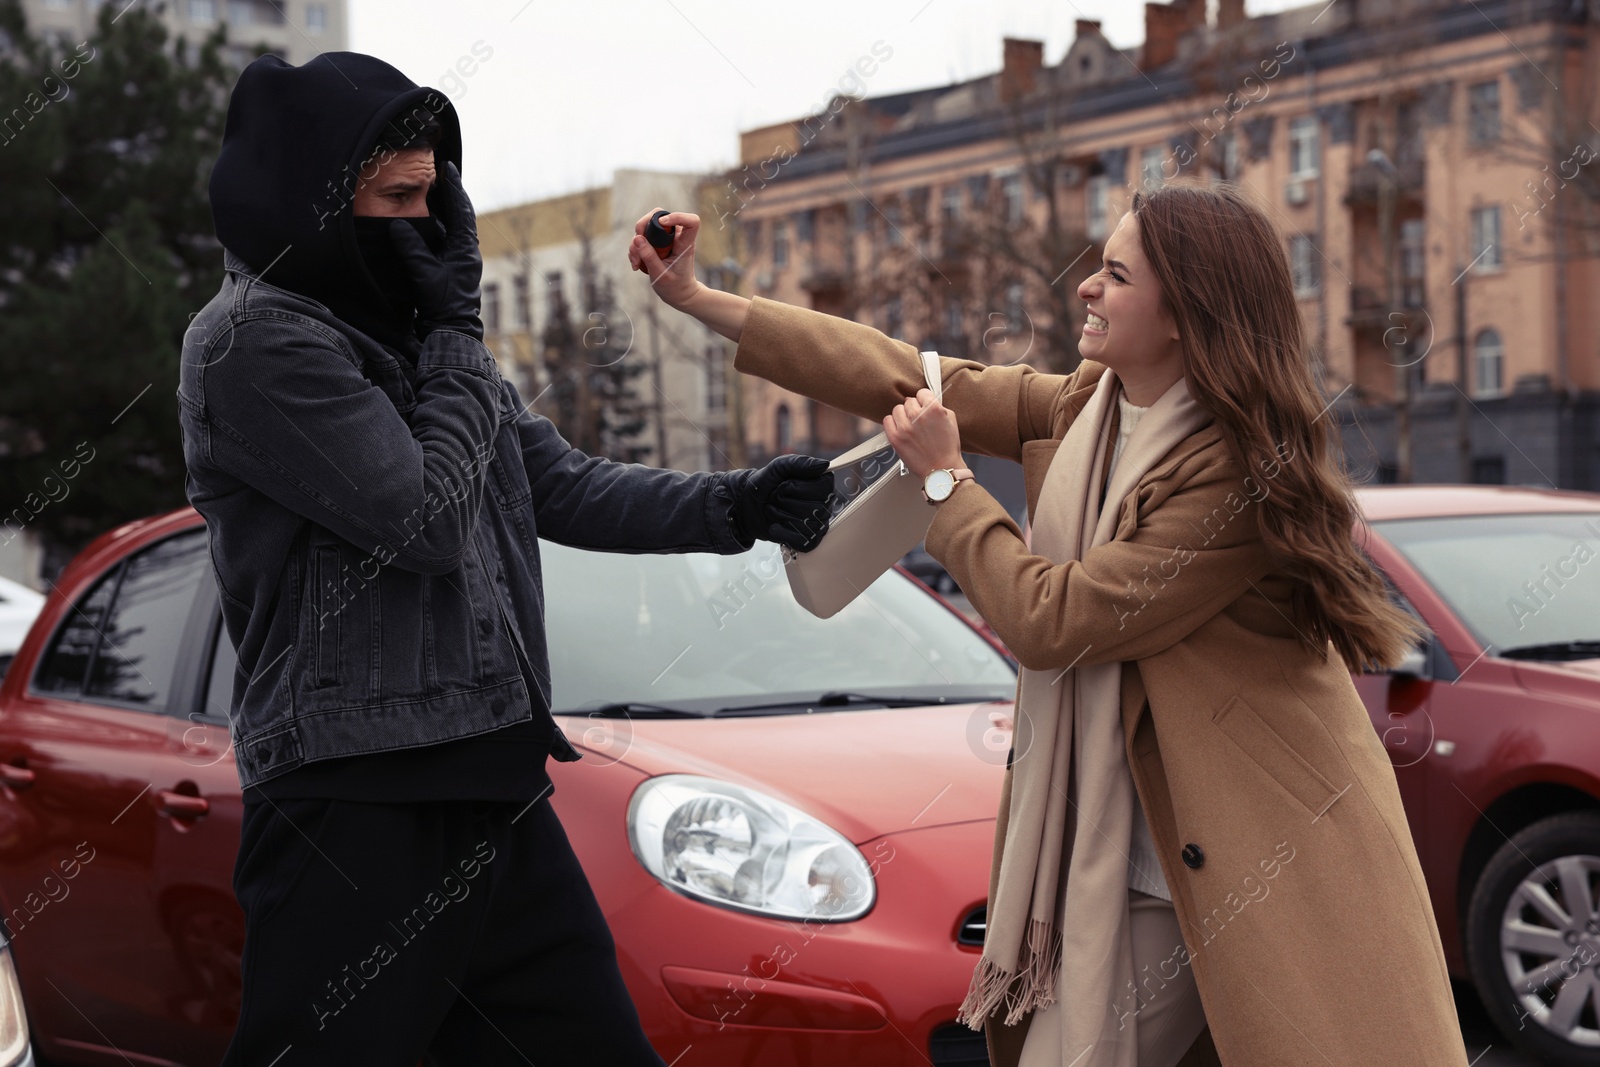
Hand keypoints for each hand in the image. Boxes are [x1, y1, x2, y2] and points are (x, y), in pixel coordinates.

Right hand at [388, 161, 482, 340]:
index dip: (453, 186)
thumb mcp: (424, 273)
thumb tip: (397, 224)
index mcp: (465, 248)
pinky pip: (440, 242)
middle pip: (457, 215)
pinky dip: (431, 229)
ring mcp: (457, 260)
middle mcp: (465, 251)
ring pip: (448, 228)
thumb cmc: (442, 304)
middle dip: (447, 194)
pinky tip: (418, 223)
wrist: (451, 331)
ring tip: (425, 192)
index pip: (461, 209)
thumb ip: (411, 248)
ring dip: (437, 211)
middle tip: (437, 174)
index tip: (448, 166)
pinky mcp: (448, 269)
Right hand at [627, 208, 702, 310]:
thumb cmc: (675, 287)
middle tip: (637, 245)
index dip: (677, 217)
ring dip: (636, 243)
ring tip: (636, 263)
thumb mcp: (661, 275)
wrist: (678, 294)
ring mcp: (666, 239)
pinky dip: (635, 248)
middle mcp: (676, 237)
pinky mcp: (657, 243)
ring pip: (647, 227)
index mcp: (685, 244)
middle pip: (659, 216)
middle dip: (643, 227)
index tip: (661, 224)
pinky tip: (636, 264)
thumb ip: (650, 257)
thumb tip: (637, 238)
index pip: (690, 222)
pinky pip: (642, 237)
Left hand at [729, 454, 834, 551]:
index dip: (799, 487)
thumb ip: (800, 462)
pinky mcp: (808, 542)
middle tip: (775, 497)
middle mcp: (825, 505)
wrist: (747, 505)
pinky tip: (774, 526)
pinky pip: (803, 542)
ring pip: (808, 526)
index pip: (825, 488)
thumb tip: (825, 465)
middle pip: (815, 508)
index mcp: (823, 485)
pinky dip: (783, 534)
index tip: (784, 485)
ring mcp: (818, 526)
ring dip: (781, 516)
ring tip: (772, 510)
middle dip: (786, 502)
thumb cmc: (766, 483)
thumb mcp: (778, 467)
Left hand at [883, 389, 960, 477]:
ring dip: (903, 416)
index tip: (924, 405)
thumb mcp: (950, 420)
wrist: (941, 470)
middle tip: (919, 421)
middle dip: (914, 409)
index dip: (924, 400)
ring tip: (911, 427)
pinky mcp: (895, 438)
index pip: (922, 393)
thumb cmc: (947, 448)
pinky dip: (893, 423)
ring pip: (897, 409)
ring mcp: (904, 427)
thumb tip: (926, 400)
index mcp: (933, 409)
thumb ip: (938, 406)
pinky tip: (901, 430)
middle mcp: (917, 416)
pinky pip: (887, 420)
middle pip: (909, 401)